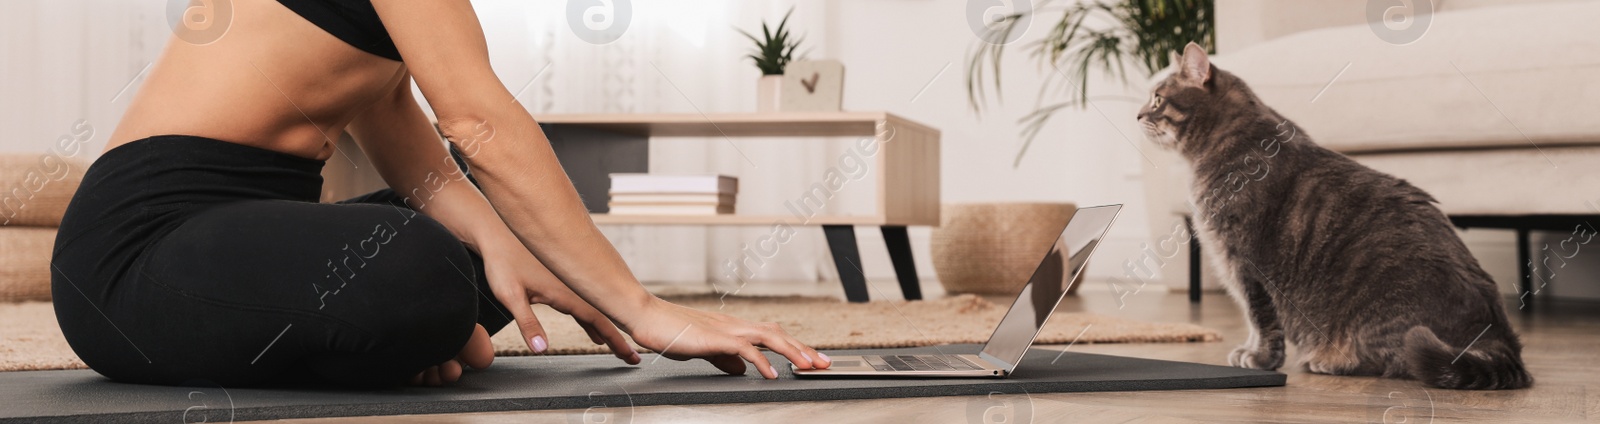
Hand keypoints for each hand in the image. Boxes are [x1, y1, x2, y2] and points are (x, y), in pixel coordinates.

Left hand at [480, 241, 640, 364]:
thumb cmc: (502, 260)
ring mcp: (568, 282)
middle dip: (618, 338)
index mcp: (566, 292)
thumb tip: (541, 349)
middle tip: (633, 357)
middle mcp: (572, 286)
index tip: (631, 354)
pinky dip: (592, 318)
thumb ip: (528, 323)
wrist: (497, 230)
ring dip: (607, 327)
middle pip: (602, 316)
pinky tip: (592, 330)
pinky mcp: (561, 280)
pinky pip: (584, 303)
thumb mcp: (511, 295)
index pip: (598, 320)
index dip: (615, 339)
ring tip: (617, 345)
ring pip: (594, 309)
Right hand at [620, 298, 830, 378]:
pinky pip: (744, 348)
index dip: (795, 347)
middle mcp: (735, 324)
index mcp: (734, 327)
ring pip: (769, 336)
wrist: (646, 316)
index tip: (813, 359)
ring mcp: (726, 328)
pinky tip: (771, 373)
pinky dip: (761, 360)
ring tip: (809, 366)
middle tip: (825, 363)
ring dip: (792, 351)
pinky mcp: (714, 336)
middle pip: (779, 334)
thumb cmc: (669, 330)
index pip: (773, 335)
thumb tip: (743, 367)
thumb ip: (725, 358)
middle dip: (804, 349)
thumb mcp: (705, 349)